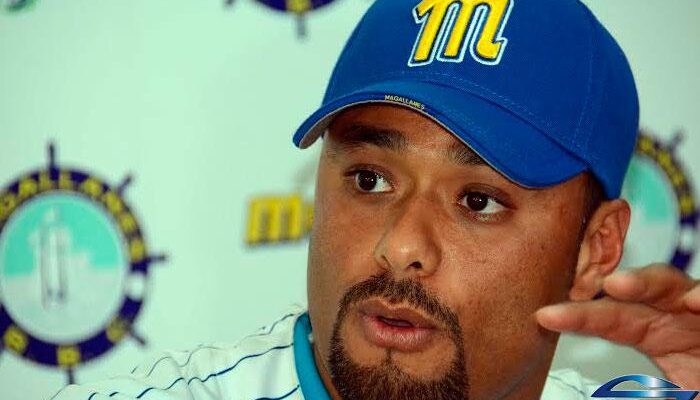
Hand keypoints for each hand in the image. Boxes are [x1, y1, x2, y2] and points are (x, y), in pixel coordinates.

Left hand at [536, 264, 699, 387]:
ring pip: (674, 285)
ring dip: (648, 282)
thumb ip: (635, 392)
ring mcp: (699, 310)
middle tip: (599, 287)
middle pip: (639, 292)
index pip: (609, 319)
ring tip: (622, 286)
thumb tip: (595, 398)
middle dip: (615, 287)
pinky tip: (698, 303)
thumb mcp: (669, 391)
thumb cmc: (694, 376)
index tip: (545, 316)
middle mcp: (673, 313)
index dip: (579, 317)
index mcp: (652, 330)